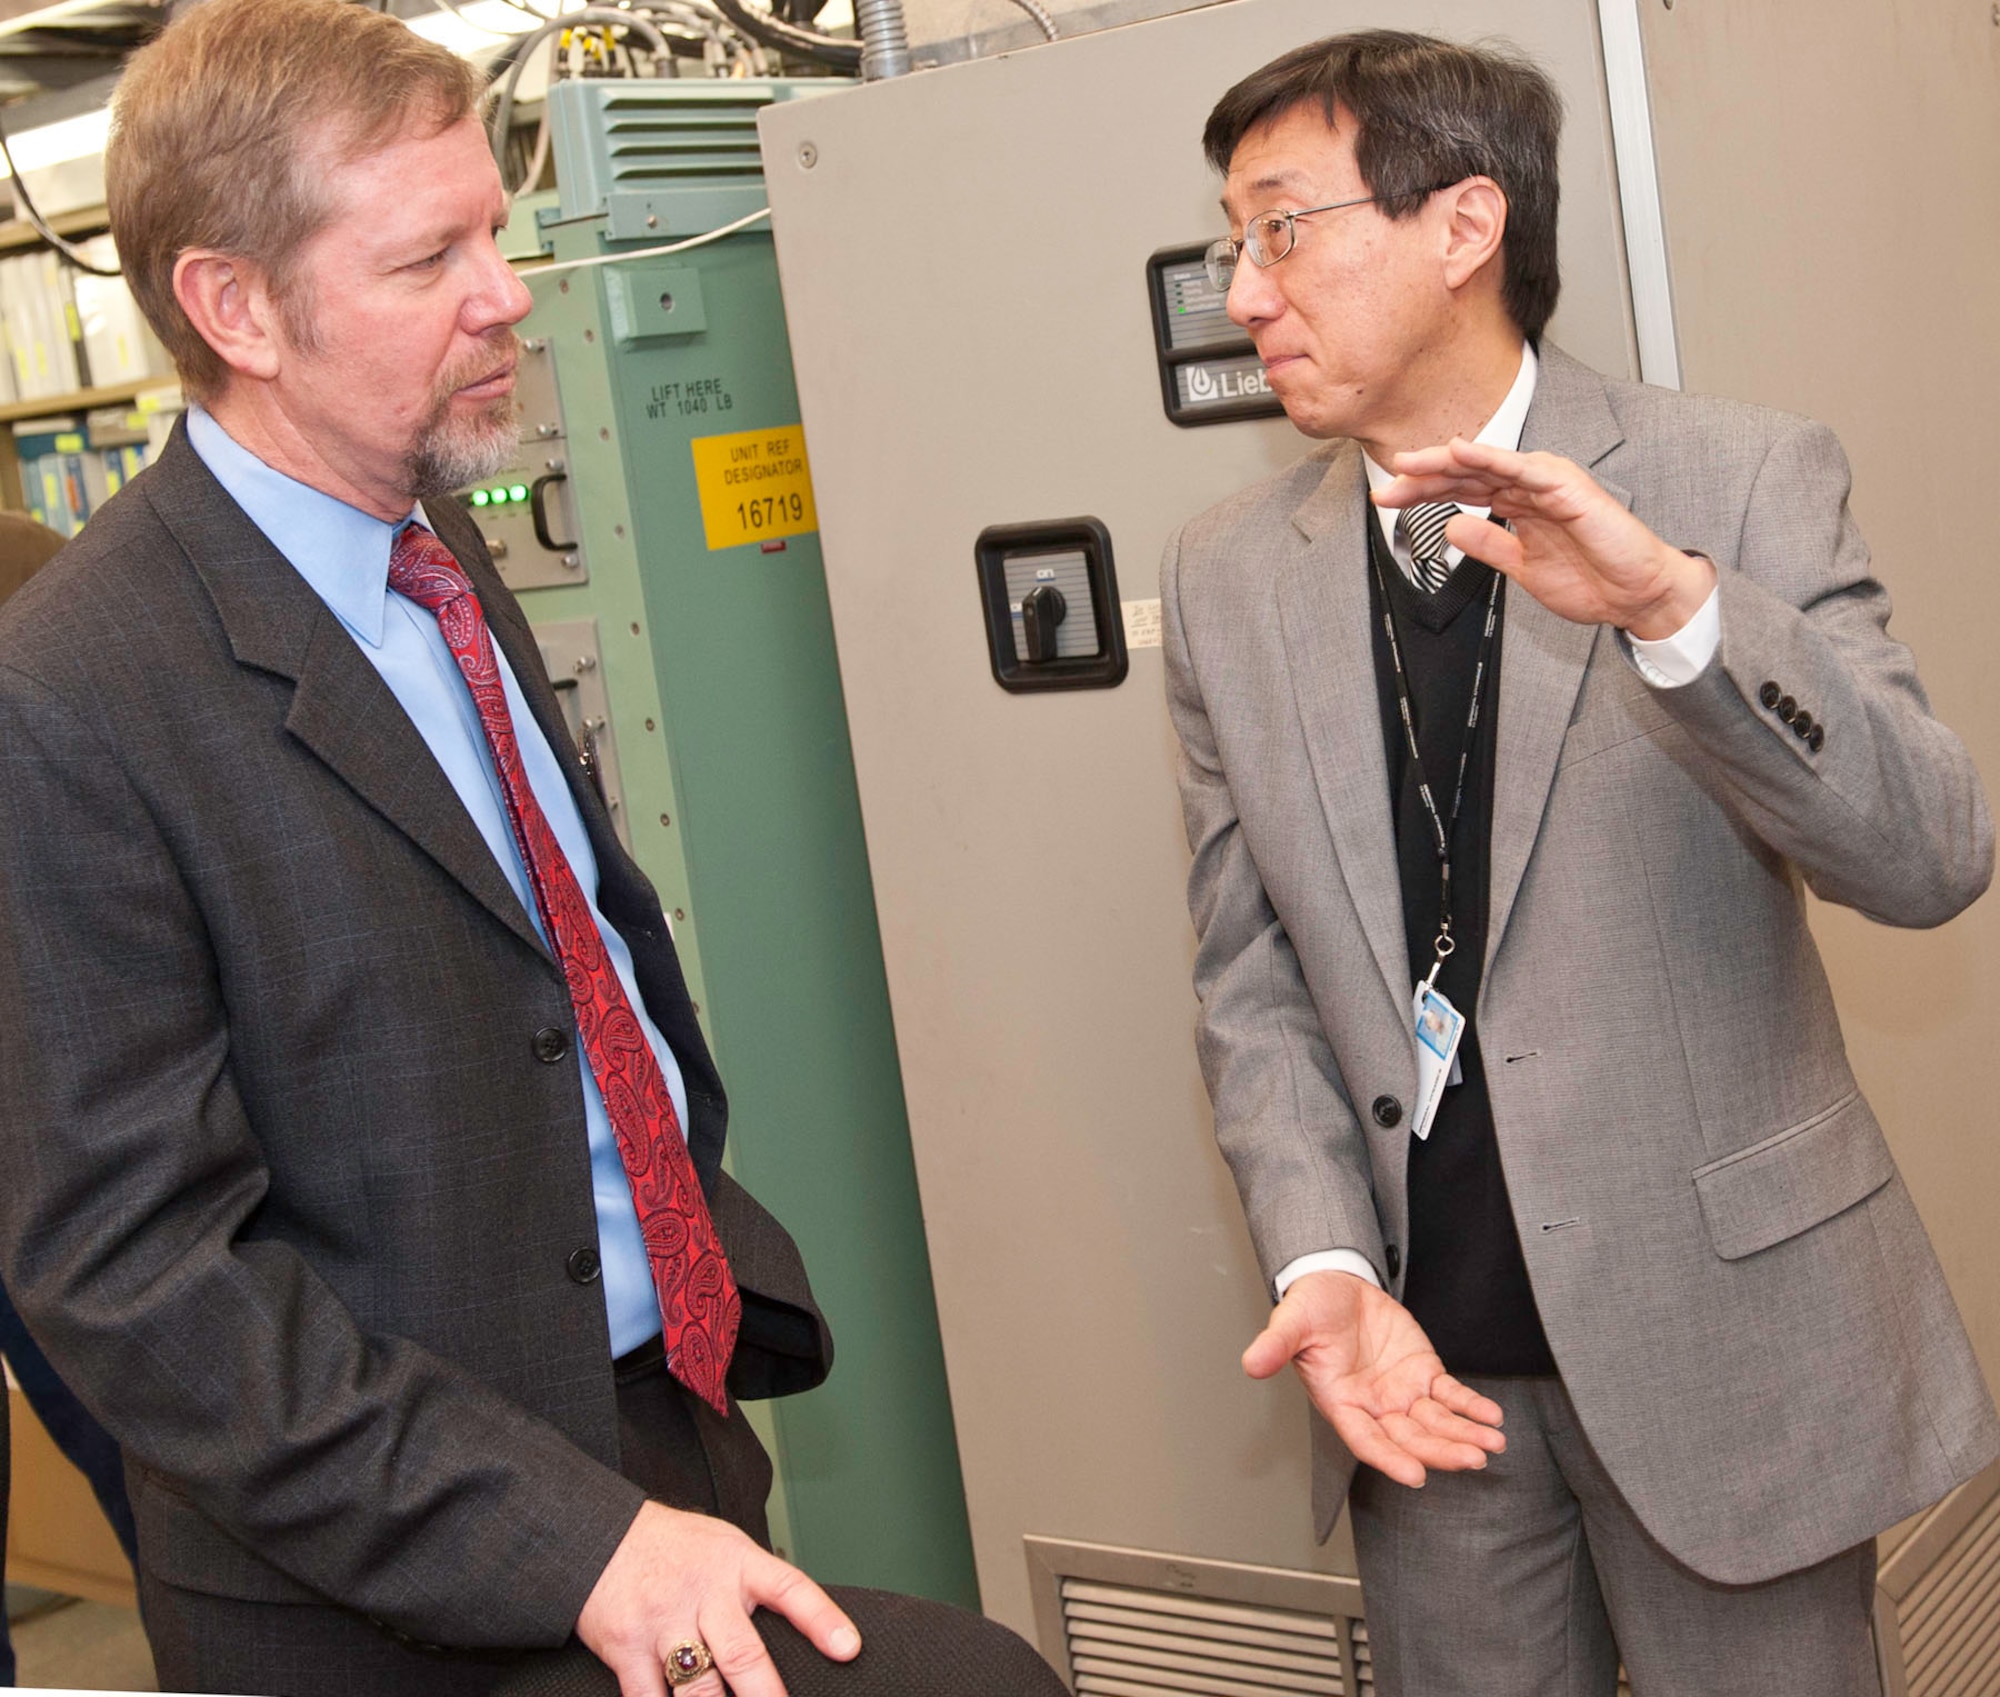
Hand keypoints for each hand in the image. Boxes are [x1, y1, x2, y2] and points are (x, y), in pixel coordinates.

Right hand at [576, 1501, 860, 1696]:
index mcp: (737, 1564)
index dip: (822, 1619)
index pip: (790, 1589)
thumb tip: (806, 1630)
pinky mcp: (628, 1649)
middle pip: (744, 1655)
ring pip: (700, 1689)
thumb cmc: (673, 1547)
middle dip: (767, 1696)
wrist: (601, 1536)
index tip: (848, 1648)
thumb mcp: (723, 1546)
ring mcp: (665, 1622)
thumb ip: (756, 1585)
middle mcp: (705, 1593)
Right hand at [1244, 1270, 1504, 1487]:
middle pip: (1411, 1438)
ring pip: (1436, 1423)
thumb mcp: (1291, 1321)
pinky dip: (1471, 1406)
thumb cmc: (1311, 1307)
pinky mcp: (1423, 1372)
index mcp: (1341, 1403)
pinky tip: (1492, 1417)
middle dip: (1442, 1451)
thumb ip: (1275, 1345)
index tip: (1417, 1476)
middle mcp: (1374, 1406)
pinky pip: (1451, 1395)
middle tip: (1472, 1459)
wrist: (1337, 1283)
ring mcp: (1401, 1392)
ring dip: (1464, 1435)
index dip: (1391, 1459)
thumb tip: (1251, 1363)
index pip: (1367, 1440)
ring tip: (1492, 1444)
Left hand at [1376, 438, 1714, 639]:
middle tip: (1389, 476)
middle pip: (1468, 472)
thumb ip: (1488, 545)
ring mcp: (1549, 483)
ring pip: (1490, 464)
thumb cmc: (1593, 579)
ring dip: (1449, 461)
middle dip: (1425, 475)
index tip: (1387, 497)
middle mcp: (1530, 487)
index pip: (1462, 489)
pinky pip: (1523, 469)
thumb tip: (1451, 529)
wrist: (1636, 596)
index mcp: (1519, 503)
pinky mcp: (1568, 488)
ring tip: (1414, 461)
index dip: (1423, 492)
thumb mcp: (1522, 566)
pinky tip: (1463, 452)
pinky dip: (1492, 458)